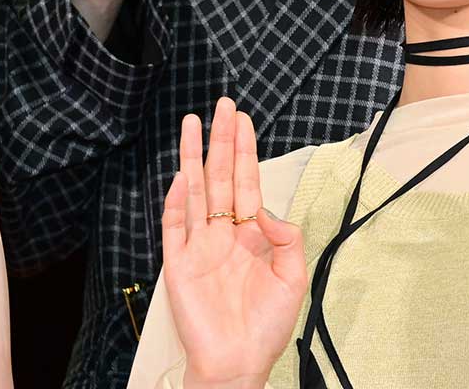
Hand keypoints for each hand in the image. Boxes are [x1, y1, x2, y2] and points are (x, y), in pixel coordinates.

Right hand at [162, 98, 307, 388]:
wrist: (239, 362)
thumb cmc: (267, 326)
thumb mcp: (293, 276)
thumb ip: (286, 237)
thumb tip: (263, 209)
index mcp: (251, 234)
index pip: (247, 182)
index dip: (245, 150)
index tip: (243, 120)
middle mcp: (223, 234)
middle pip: (221, 176)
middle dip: (222, 141)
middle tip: (223, 105)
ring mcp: (199, 247)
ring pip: (195, 191)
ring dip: (194, 158)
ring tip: (192, 124)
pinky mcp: (179, 265)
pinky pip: (175, 226)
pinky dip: (176, 200)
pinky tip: (182, 174)